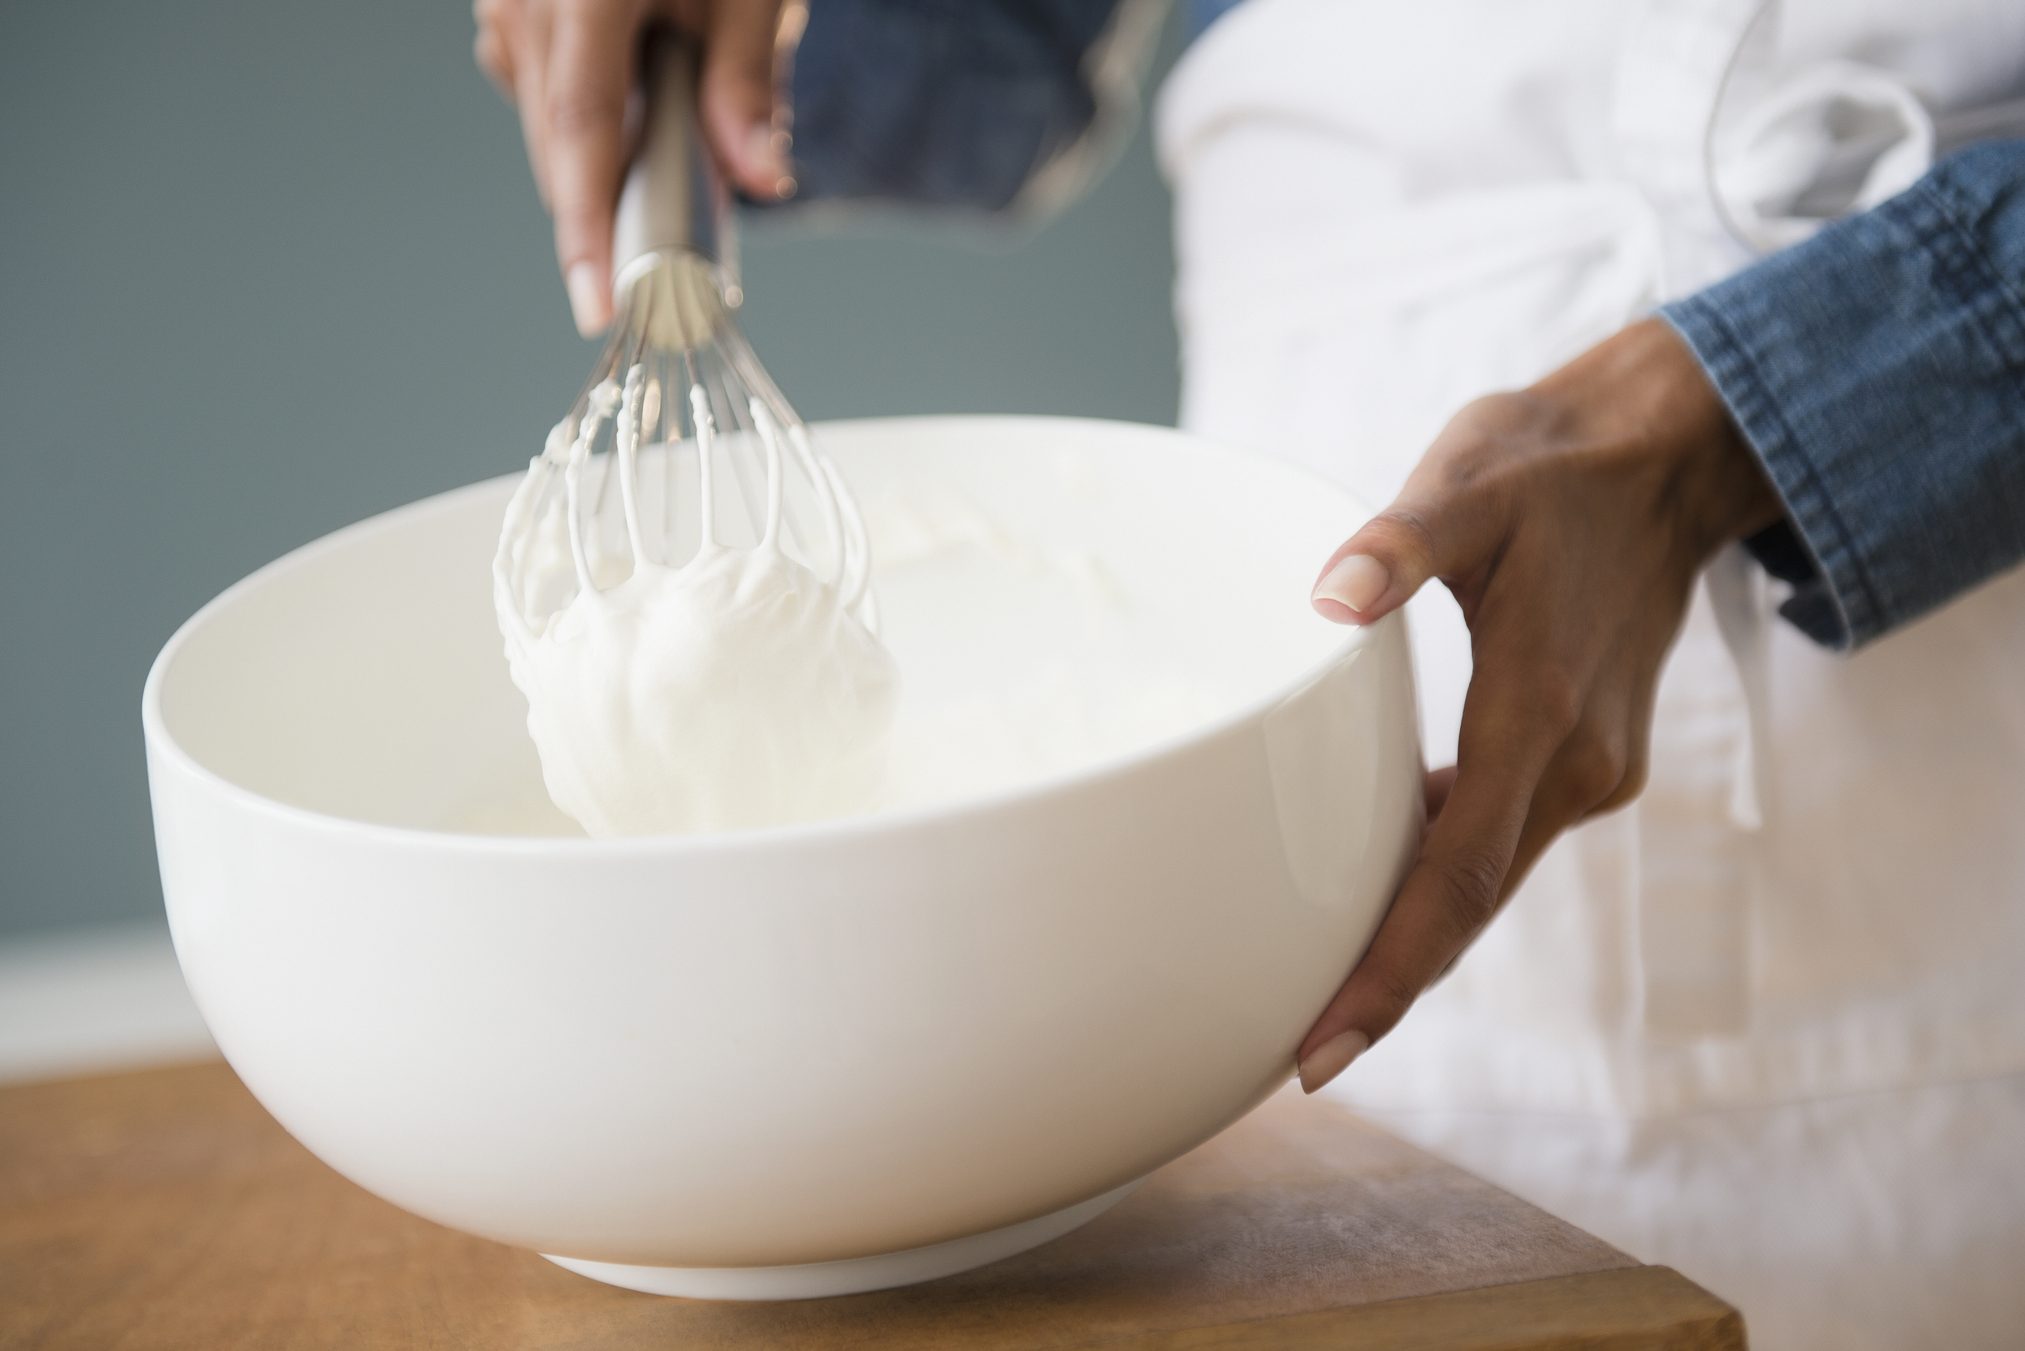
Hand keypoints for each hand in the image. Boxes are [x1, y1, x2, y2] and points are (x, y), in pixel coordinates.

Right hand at [474, 0, 793, 335]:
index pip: (582, 130)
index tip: (598, 306)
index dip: (587, 230)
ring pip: (543, 120)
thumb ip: (750, 81)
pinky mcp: (513, 4)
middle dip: (599, 221)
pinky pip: (537, 85)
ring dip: (594, 170)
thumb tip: (762, 179)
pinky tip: (632, 122)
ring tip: (651, 204)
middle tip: (648, 286)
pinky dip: (582, 123)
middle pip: (557, 141)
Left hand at [1295, 318, 1781, 1092]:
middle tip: (1297, 1057)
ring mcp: (1588, 766)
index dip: (1386, 972)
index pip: (1452, 878)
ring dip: (1411, 940)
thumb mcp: (1471, 483)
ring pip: (1486, 882)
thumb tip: (1327, 597)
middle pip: (1467, 907)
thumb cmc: (1555, 468)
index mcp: (1540, 712)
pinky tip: (1373, 890)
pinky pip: (1499, 842)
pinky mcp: (1580, 755)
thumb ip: (1401, 542)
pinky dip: (1440, 879)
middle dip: (1385, 986)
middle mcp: (1575, 763)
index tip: (1321, 1047)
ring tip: (1320, 998)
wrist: (1663, 457)